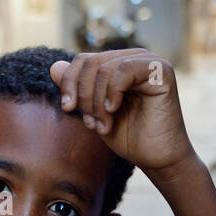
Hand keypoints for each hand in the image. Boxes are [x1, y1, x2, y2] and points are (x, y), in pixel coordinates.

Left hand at [50, 50, 195, 175]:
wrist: (156, 158)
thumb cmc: (129, 136)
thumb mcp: (93, 111)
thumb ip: (76, 89)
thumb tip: (53, 66)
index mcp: (118, 64)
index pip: (84, 60)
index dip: (70, 82)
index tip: (68, 109)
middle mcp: (134, 57)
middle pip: (91, 63)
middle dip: (84, 96)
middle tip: (90, 124)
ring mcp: (148, 61)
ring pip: (105, 68)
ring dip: (97, 101)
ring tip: (102, 125)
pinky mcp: (161, 70)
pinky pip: (124, 70)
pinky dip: (112, 92)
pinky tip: (113, 110)